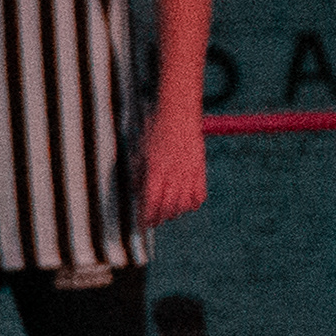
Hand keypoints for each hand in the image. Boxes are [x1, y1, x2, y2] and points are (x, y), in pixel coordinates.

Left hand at [142, 101, 209, 227]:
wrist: (178, 113)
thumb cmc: (155, 128)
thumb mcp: (140, 149)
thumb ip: (138, 172)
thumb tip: (135, 191)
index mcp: (156, 169)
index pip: (151, 202)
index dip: (147, 216)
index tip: (143, 222)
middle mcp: (173, 173)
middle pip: (168, 208)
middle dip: (159, 218)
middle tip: (154, 220)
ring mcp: (189, 172)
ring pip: (184, 205)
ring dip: (175, 212)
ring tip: (168, 212)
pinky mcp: (200, 169)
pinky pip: (199, 195)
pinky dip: (192, 203)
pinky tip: (185, 202)